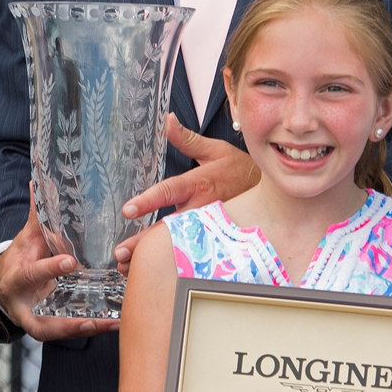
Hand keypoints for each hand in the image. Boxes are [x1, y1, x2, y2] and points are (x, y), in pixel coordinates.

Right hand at [0, 183, 114, 339]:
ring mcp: (33, 319)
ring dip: (83, 330)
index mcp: (16, 277)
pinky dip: (89, 329)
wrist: (5, 285)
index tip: (71, 261)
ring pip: (55, 331)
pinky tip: (113, 323)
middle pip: (40, 319)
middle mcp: (22, 304)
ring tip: (111, 323)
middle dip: (66, 320)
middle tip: (92, 316)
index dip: (49, 269)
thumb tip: (39, 183)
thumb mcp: (26, 238)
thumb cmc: (21, 258)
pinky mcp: (46, 327)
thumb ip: (37, 216)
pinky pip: (66, 333)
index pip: (31, 273)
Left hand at [113, 116, 258, 273]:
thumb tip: (168, 119)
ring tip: (127, 266)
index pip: (168, 192)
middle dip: (142, 242)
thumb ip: (187, 139)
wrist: (270, 193)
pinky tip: (151, 272)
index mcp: (198, 185)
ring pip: (175, 245)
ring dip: (150, 256)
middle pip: (167, 228)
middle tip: (121, 253)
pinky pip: (187, 252)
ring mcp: (206, 227)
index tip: (128, 210)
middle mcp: (201, 208)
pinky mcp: (211, 238)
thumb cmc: (238, 169)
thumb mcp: (214, 150)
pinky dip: (168, 264)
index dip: (148, 201)